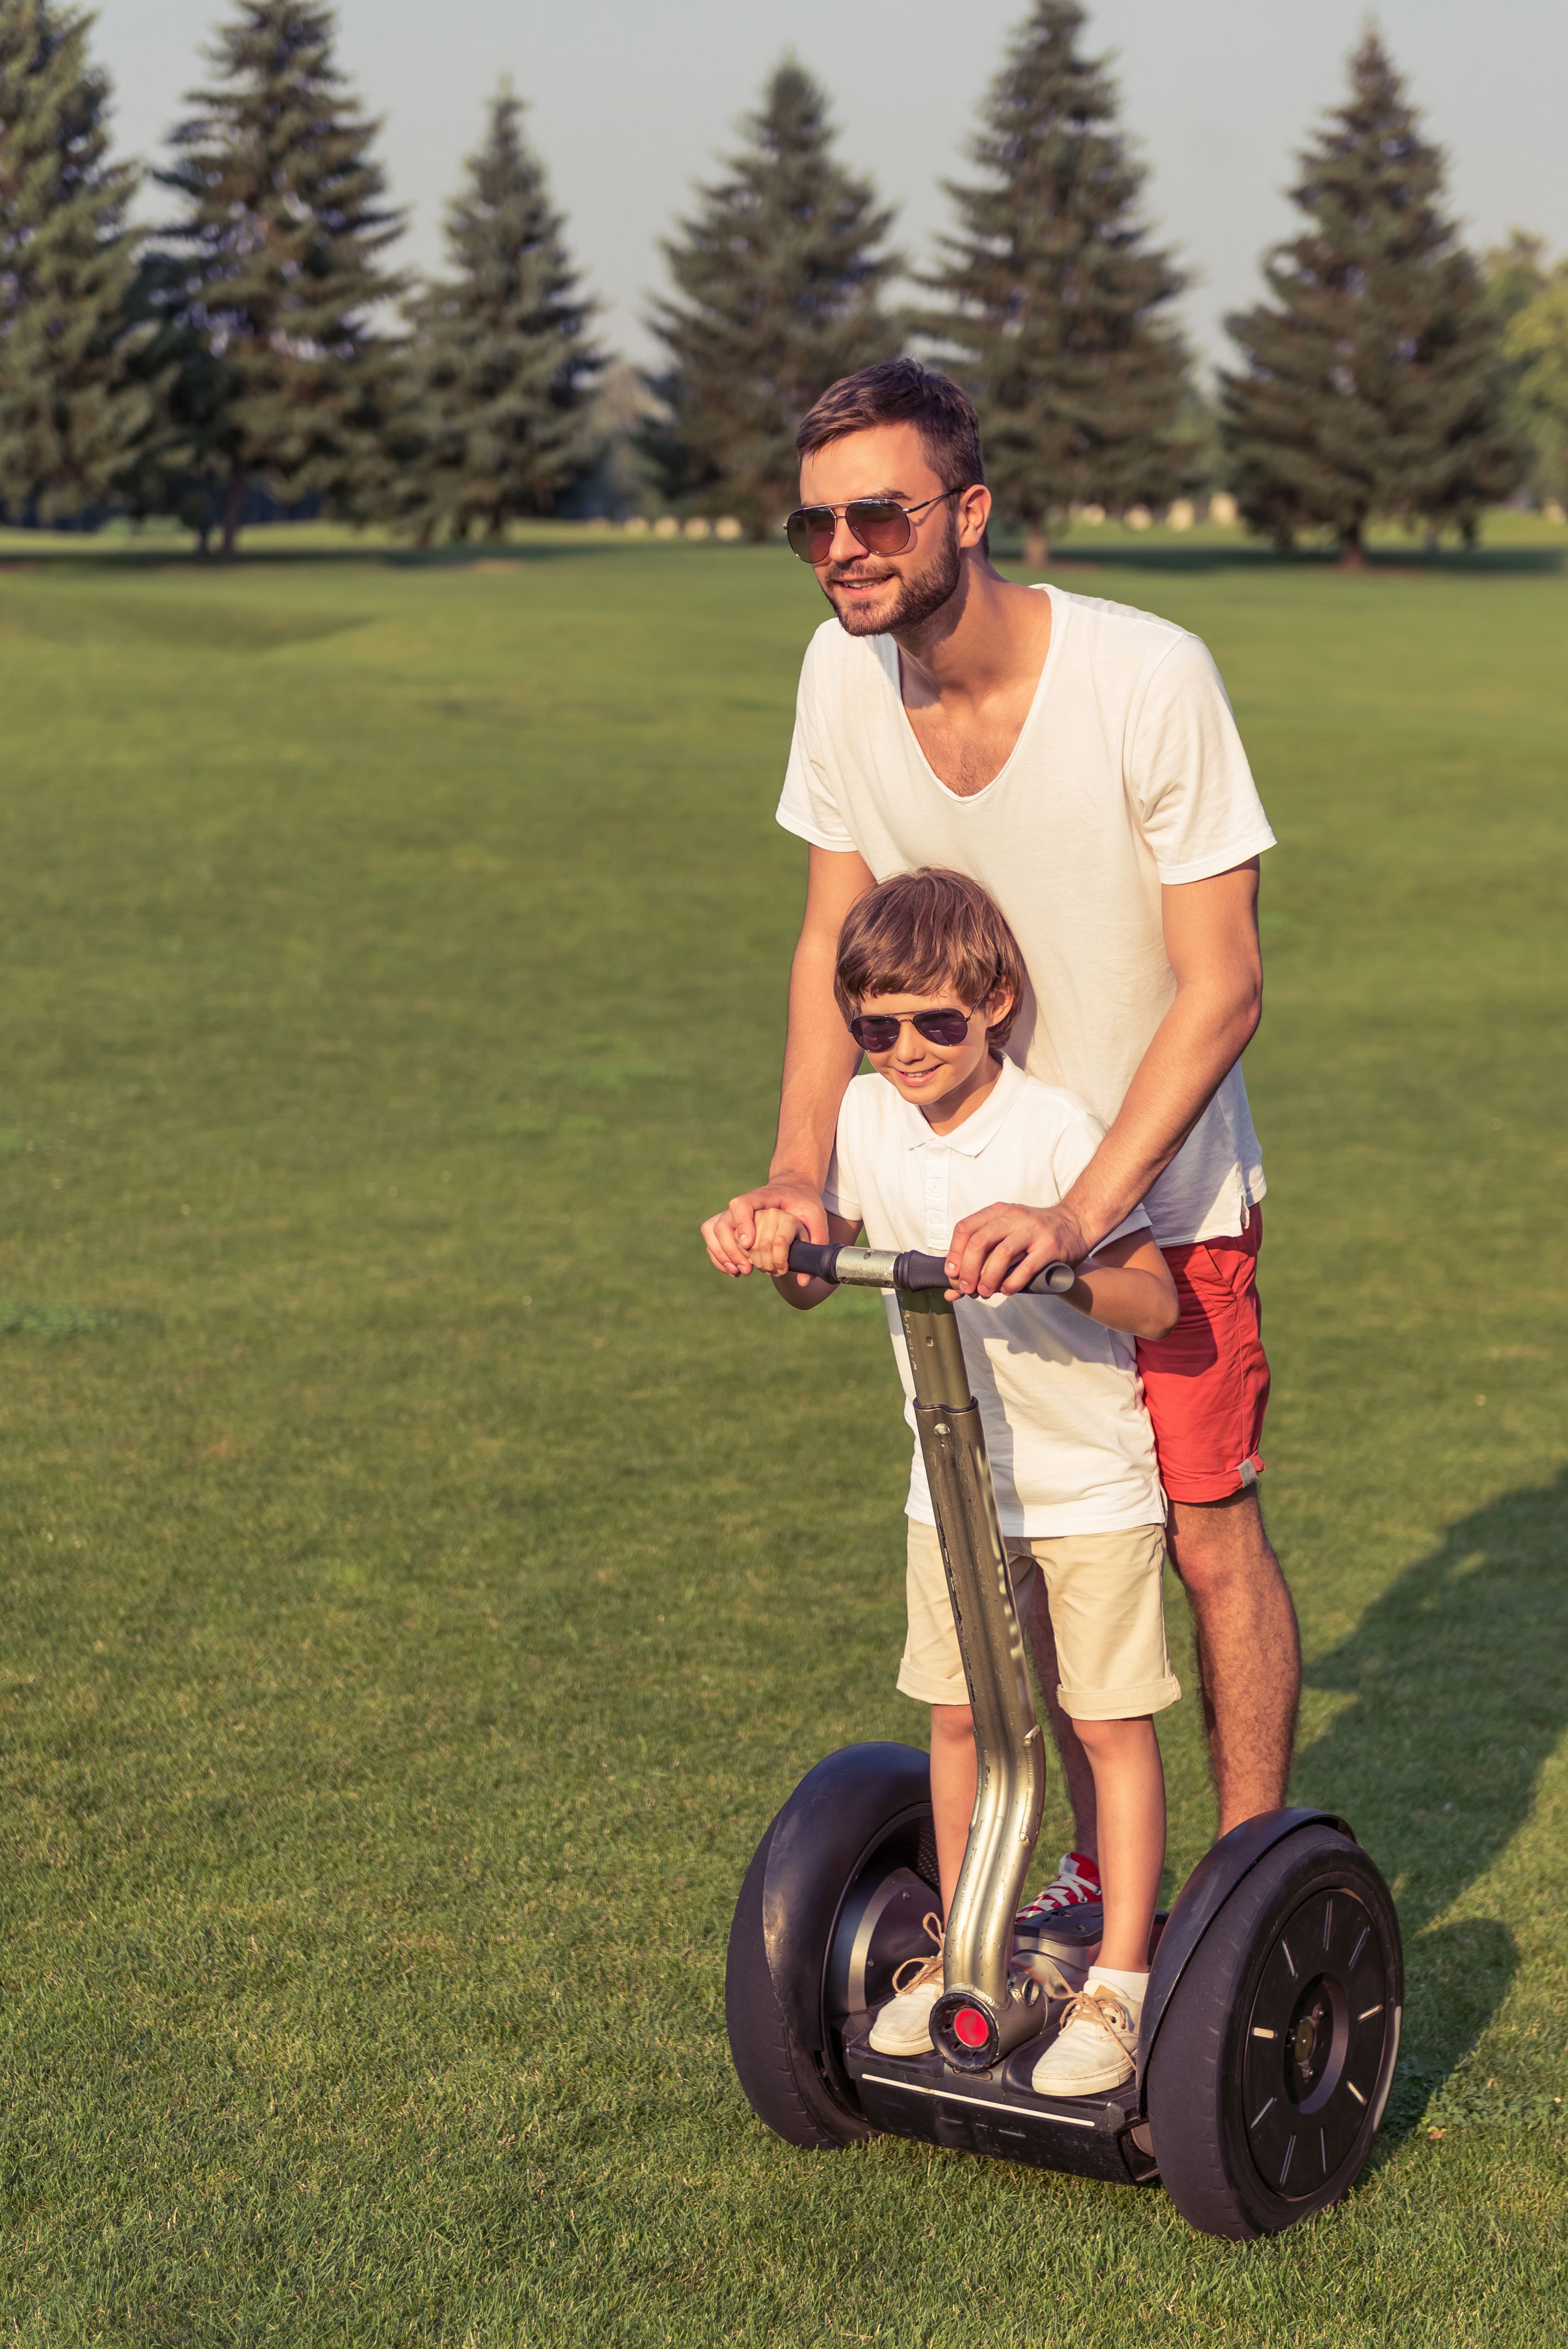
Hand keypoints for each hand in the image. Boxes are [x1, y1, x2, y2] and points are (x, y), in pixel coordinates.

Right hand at [701, 1172, 827, 1278]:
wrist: (792, 1190)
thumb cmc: (804, 1203)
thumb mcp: (817, 1217)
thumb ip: (817, 1241)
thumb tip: (803, 1280)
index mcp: (763, 1197)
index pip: (741, 1205)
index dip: (742, 1224)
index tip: (750, 1244)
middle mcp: (743, 1205)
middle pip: (722, 1223)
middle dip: (732, 1250)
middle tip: (748, 1269)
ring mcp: (732, 1214)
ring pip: (712, 1230)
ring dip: (722, 1254)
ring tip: (740, 1271)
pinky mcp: (729, 1224)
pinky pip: (711, 1238)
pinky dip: (718, 1256)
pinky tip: (734, 1270)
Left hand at [944, 1200, 1087, 1299]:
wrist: (1076, 1224)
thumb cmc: (1034, 1235)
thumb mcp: (1007, 1235)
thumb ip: (981, 1258)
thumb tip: (952, 1290)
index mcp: (999, 1211)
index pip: (965, 1228)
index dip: (954, 1253)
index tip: (952, 1274)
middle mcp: (1014, 1217)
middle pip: (979, 1242)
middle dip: (969, 1269)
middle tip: (968, 1288)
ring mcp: (1034, 1230)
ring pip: (1001, 1254)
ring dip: (988, 1278)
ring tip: (985, 1292)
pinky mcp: (1051, 1246)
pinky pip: (1026, 1268)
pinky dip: (1012, 1283)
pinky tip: (1007, 1290)